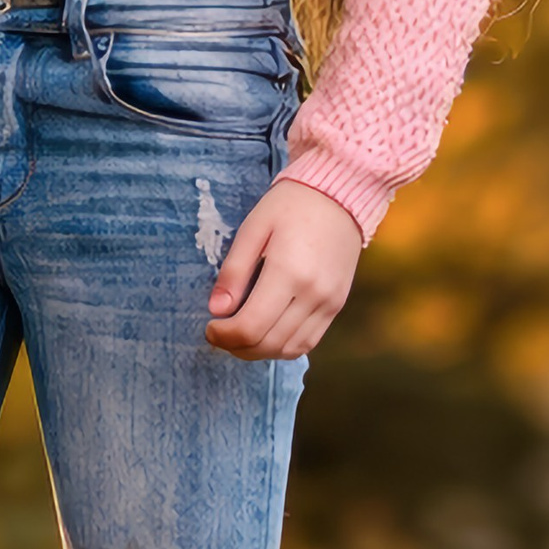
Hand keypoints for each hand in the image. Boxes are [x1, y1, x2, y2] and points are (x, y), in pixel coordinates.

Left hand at [204, 176, 360, 360]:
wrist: (338, 196)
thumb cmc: (289, 206)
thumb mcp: (253, 228)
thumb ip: (234, 272)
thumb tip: (216, 310)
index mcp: (288, 271)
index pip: (251, 326)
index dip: (224, 335)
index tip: (209, 327)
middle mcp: (313, 293)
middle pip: (269, 344)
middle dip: (237, 347)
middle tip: (219, 334)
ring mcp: (329, 303)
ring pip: (290, 349)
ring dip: (259, 352)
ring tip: (239, 336)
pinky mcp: (337, 305)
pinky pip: (308, 342)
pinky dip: (283, 346)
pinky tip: (266, 334)